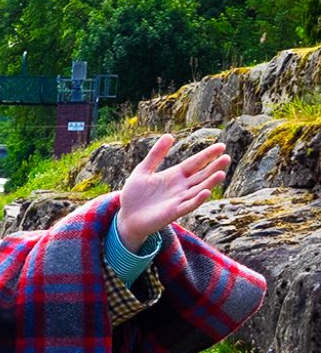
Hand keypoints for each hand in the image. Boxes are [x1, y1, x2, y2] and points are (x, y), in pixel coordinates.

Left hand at [116, 134, 229, 251]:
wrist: (126, 217)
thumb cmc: (134, 195)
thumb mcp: (143, 170)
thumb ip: (155, 155)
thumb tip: (169, 135)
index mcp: (175, 175)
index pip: (195, 163)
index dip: (207, 155)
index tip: (221, 146)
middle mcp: (181, 187)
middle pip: (201, 175)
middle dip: (214, 167)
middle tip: (226, 158)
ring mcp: (178, 200)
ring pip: (198, 190)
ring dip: (210, 183)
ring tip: (221, 173)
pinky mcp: (173, 212)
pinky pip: (188, 205)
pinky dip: (197, 200)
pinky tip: (206, 192)